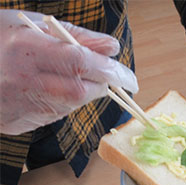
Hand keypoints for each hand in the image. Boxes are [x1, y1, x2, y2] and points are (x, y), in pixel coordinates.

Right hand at [0, 10, 137, 134]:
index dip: (112, 72)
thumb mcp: (32, 24)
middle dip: (103, 85)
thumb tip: (111, 46)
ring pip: (73, 105)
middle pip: (82, 91)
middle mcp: (24, 82)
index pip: (81, 62)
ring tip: (70, 74)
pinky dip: (66, 101)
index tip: (131, 80)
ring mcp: (20, 106)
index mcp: (26, 50)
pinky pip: (57, 114)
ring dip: (85, 91)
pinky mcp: (19, 122)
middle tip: (109, 77)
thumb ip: (77, 36)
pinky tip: (53, 87)